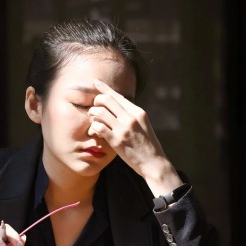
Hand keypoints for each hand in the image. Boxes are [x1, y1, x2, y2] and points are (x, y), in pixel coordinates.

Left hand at [87, 79, 182, 194]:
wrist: (154, 163)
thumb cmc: (147, 145)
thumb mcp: (143, 125)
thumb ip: (131, 115)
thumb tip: (117, 106)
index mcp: (138, 112)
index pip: (117, 95)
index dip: (104, 88)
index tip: (95, 82)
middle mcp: (131, 117)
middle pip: (106, 99)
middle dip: (96, 101)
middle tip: (94, 109)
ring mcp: (123, 129)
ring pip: (99, 112)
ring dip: (92, 114)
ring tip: (93, 120)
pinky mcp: (116, 141)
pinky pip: (98, 127)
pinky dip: (93, 127)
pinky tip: (95, 131)